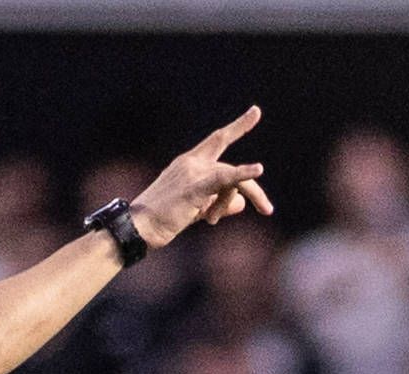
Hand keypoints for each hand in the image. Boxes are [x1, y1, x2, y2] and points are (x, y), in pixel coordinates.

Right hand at [130, 107, 272, 249]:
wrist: (140, 227)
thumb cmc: (164, 220)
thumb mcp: (197, 209)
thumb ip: (221, 202)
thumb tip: (243, 202)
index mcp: (190, 163)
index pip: (218, 139)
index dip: (238, 126)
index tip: (256, 112)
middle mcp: (192, 162)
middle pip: (232, 169)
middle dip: (254, 189)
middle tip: (269, 210)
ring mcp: (193, 172)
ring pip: (230, 180)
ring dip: (232, 204)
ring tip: (218, 221)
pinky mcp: (194, 187)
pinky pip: (224, 179)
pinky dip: (242, 174)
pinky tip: (258, 170)